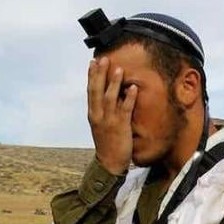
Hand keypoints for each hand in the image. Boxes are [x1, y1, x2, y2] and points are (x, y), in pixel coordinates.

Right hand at [86, 56, 136, 174]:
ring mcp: (109, 121)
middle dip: (100, 74)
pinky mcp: (121, 127)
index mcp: (93, 114)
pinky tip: (133, 88)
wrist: (109, 163)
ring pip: (110, 98)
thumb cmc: (107, 143)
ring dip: (114, 83)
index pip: (91, 91)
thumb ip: (103, 110)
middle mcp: (98, 115)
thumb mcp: (101, 125)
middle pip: (97, 91)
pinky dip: (129, 98)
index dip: (92, 76)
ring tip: (119, 69)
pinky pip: (125, 110)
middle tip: (103, 59)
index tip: (93, 62)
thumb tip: (109, 94)